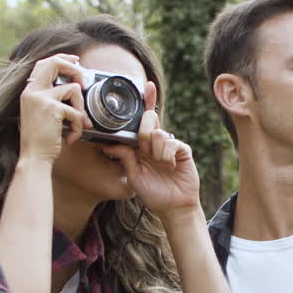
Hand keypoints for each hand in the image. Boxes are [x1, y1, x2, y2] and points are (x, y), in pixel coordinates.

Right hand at [17, 54, 93, 165]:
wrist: (34, 158)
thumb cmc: (39, 141)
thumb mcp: (40, 114)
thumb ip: (51, 99)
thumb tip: (74, 89)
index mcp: (29, 92)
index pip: (43, 63)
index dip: (61, 59)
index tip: (75, 61)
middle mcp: (32, 92)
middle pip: (55, 63)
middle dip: (74, 69)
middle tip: (84, 83)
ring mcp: (41, 99)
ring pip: (74, 89)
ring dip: (81, 109)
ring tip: (78, 125)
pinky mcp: (53, 109)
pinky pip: (77, 111)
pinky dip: (79, 126)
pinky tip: (72, 137)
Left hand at [102, 83, 200, 219]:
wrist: (173, 207)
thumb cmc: (152, 193)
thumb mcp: (132, 176)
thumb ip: (124, 157)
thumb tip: (109, 143)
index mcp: (141, 146)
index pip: (140, 121)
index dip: (144, 101)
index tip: (145, 86)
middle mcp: (154, 142)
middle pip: (148, 120)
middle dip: (144, 133)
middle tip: (145, 151)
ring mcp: (169, 145)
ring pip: (158, 132)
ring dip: (156, 151)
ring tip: (161, 165)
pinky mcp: (182, 149)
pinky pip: (171, 142)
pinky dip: (167, 155)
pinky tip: (170, 166)